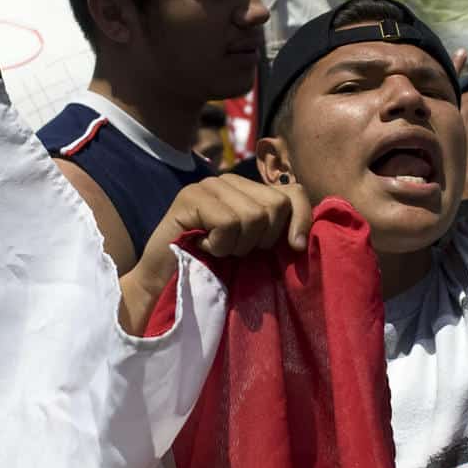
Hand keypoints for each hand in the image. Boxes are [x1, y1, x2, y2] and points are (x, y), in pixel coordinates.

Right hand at [156, 174, 313, 257]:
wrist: (166, 287)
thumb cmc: (211, 271)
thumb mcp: (252, 251)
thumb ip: (275, 235)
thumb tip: (299, 239)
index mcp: (249, 191)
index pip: (293, 192)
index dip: (301, 219)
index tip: (294, 247)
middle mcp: (230, 181)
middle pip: (276, 205)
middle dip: (260, 240)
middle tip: (234, 251)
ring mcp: (209, 185)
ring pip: (254, 216)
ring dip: (237, 246)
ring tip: (216, 250)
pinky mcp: (191, 196)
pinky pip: (229, 223)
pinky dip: (220, 246)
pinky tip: (203, 247)